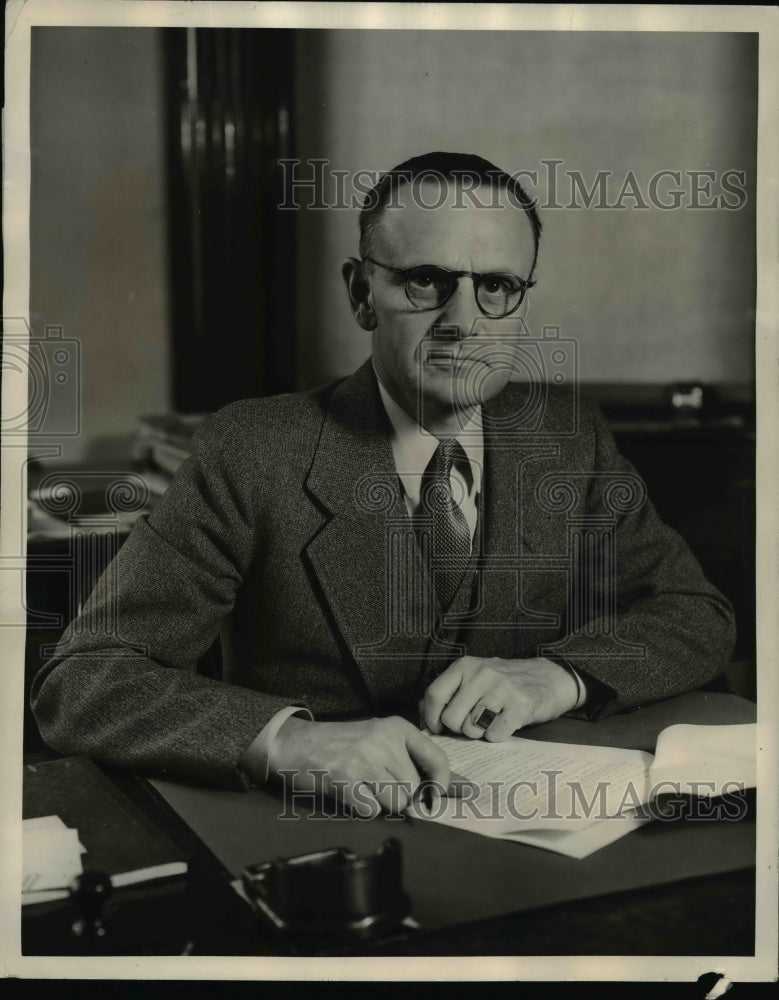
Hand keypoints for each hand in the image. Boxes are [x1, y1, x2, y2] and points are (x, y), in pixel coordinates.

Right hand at [266, 715, 451, 816]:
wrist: (299, 744)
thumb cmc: (347, 746)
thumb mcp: (383, 742)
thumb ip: (419, 762)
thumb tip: (465, 789)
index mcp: (397, 727)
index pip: (437, 758)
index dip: (442, 784)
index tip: (436, 797)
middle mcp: (383, 740)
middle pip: (414, 788)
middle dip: (401, 795)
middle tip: (378, 783)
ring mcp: (364, 759)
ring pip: (397, 801)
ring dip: (383, 803)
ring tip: (364, 786)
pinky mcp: (346, 780)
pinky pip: (373, 810)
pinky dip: (364, 808)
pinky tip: (351, 793)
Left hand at [420, 656, 579, 740]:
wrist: (550, 678)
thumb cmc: (505, 683)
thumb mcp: (474, 678)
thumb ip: (448, 692)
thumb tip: (422, 712)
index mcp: (465, 666)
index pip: (434, 695)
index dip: (431, 718)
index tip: (438, 729)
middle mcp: (481, 674)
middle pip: (451, 718)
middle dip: (458, 729)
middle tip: (473, 723)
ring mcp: (502, 689)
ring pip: (471, 729)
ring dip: (479, 733)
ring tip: (490, 721)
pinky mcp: (521, 705)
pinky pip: (494, 735)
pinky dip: (496, 736)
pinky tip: (504, 725)